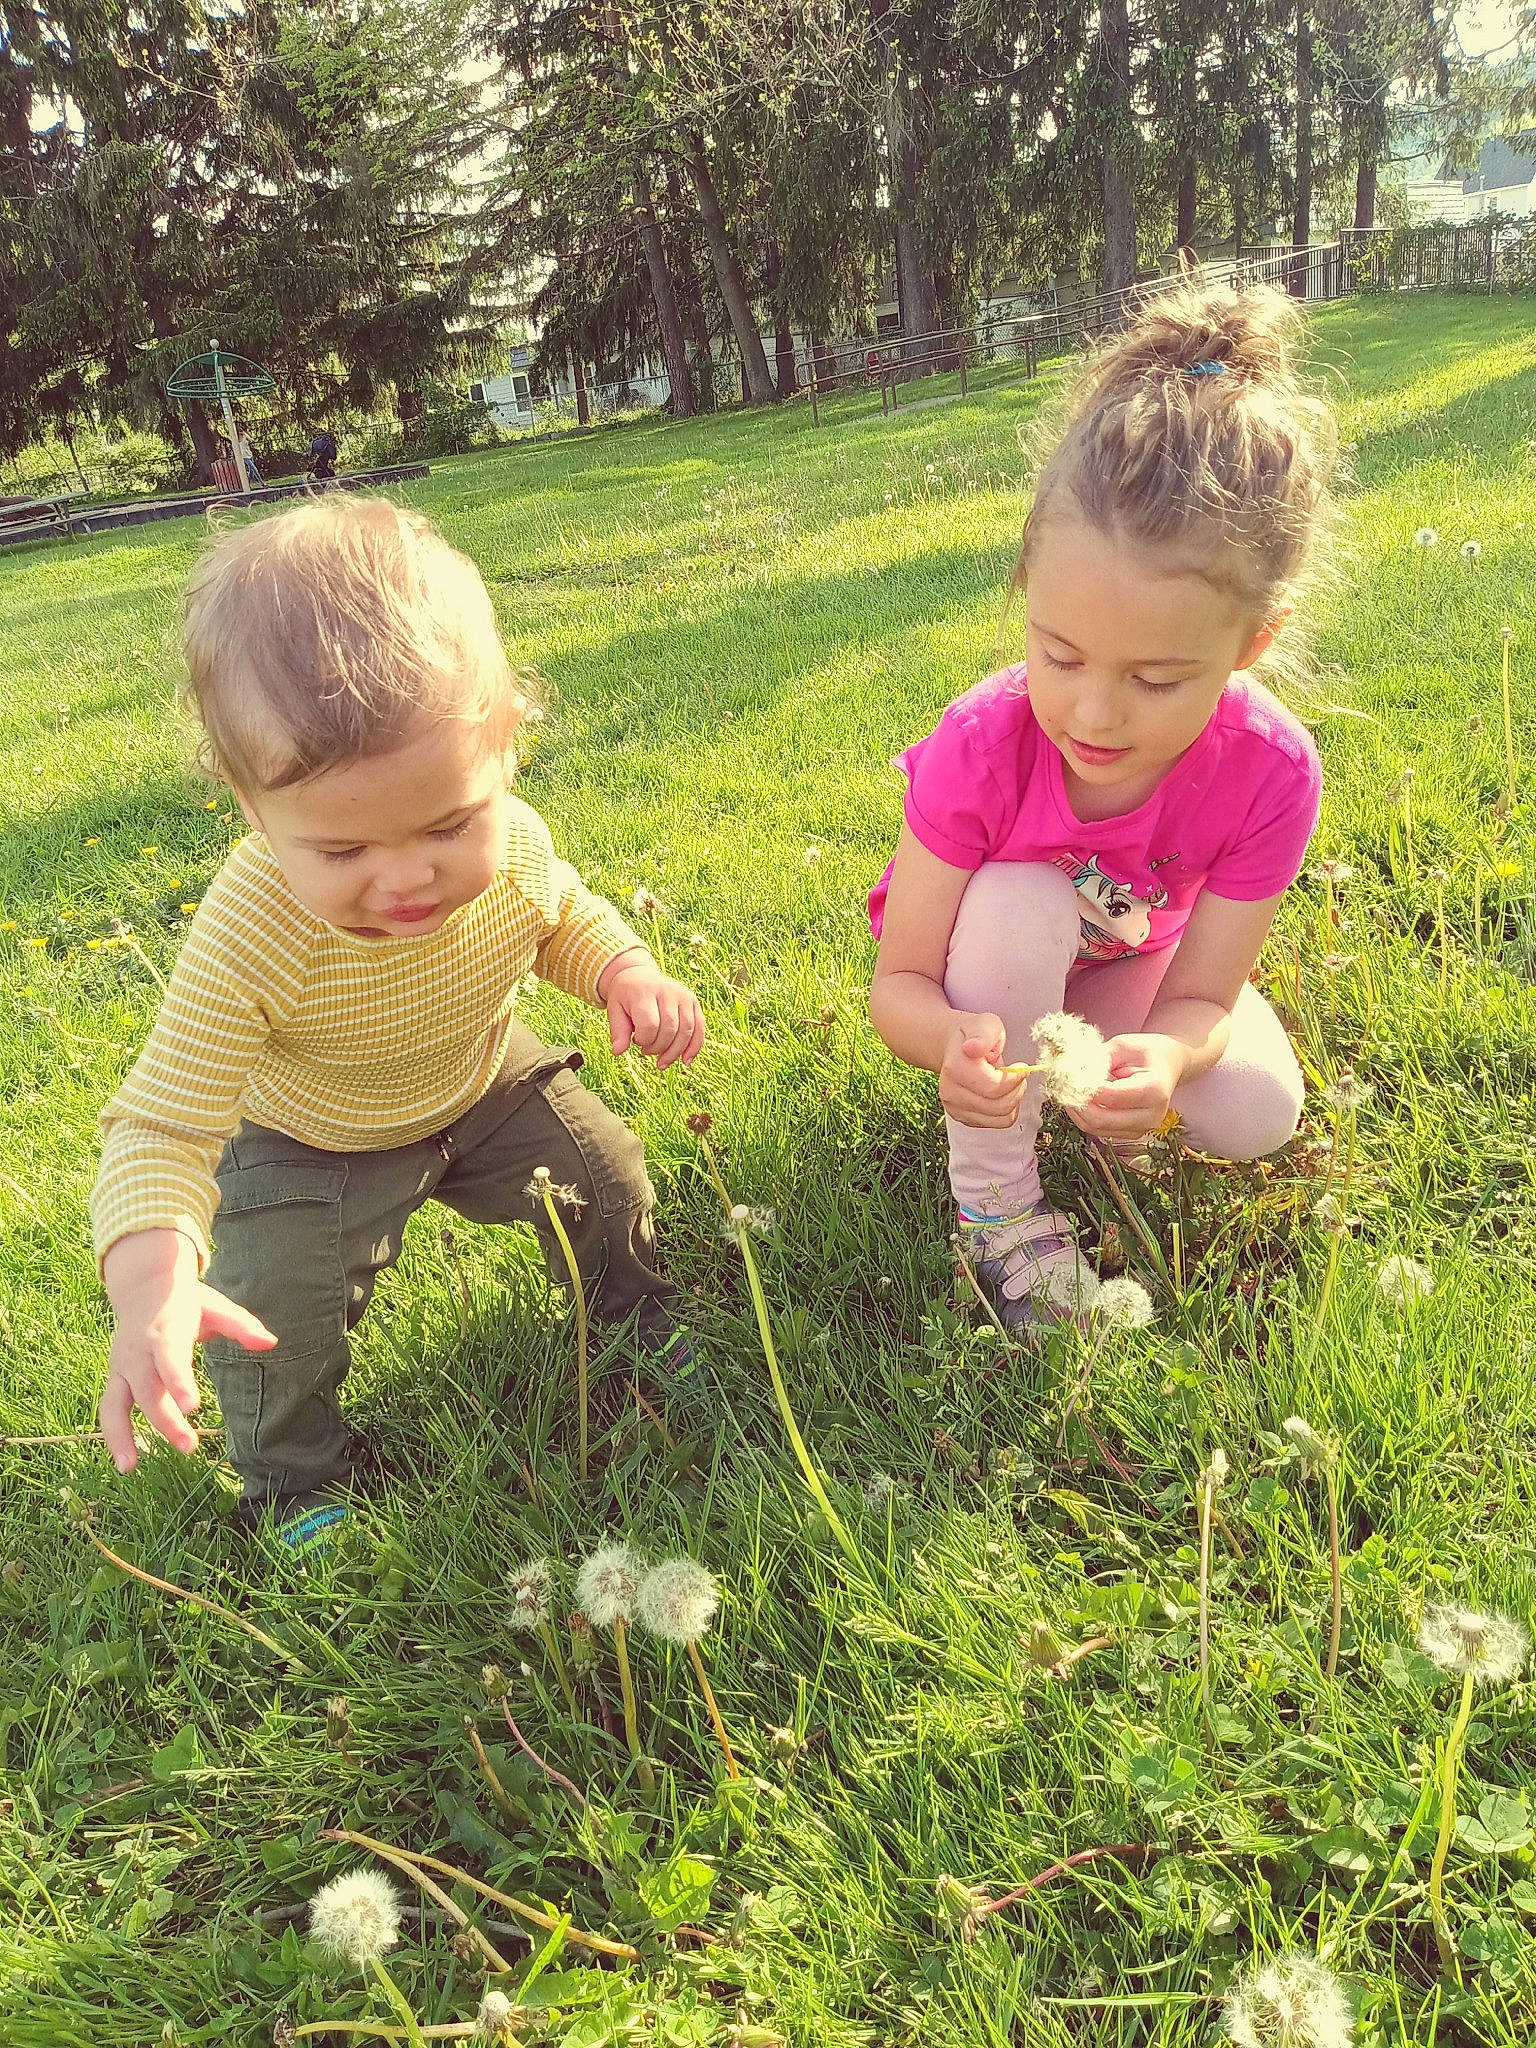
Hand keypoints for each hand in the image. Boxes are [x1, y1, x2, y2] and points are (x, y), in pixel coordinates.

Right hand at [99, 1229, 277, 1473]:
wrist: (143, 1286)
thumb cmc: (188, 1302)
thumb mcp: (216, 1307)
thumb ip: (241, 1326)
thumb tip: (270, 1343)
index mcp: (165, 1332)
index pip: (170, 1358)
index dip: (179, 1382)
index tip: (192, 1407)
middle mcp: (138, 1351)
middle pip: (147, 1390)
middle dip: (165, 1420)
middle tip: (189, 1446)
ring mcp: (122, 1366)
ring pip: (116, 1404)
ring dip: (121, 1435)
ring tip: (130, 1468)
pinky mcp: (115, 1377)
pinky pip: (110, 1408)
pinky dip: (114, 1435)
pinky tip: (126, 1463)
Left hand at [600, 953, 705, 1068]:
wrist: (638, 976)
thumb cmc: (625, 997)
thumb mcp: (615, 1010)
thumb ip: (617, 1031)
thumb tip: (618, 1052)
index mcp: (645, 993)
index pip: (649, 1025)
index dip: (643, 1040)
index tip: (635, 1040)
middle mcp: (667, 991)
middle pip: (670, 1029)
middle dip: (658, 1048)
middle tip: (645, 1051)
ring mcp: (683, 995)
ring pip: (686, 1031)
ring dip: (675, 1053)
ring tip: (662, 1063)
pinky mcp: (693, 1001)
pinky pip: (699, 1027)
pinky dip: (694, 1047)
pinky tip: (685, 1060)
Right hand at [937, 1011, 1027, 1128]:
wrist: (955, 1047)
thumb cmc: (974, 1035)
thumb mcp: (985, 1024)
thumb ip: (983, 1036)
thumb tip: (972, 1048)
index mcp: (955, 1069)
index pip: (994, 1088)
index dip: (1015, 1079)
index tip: (1021, 1066)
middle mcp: (951, 1093)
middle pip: (999, 1106)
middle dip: (1017, 1090)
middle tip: (1018, 1074)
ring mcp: (955, 1109)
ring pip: (1001, 1118)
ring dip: (1013, 1100)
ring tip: (1009, 1082)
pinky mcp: (963, 1119)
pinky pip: (997, 1123)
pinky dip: (1006, 1109)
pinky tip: (1001, 1092)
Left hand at [1069, 1033, 1187, 1139]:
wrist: (1168, 1065)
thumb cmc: (1148, 1052)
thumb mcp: (1125, 1044)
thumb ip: (1100, 1058)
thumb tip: (1074, 1071)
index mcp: (1154, 1090)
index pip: (1111, 1096)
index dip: (1085, 1088)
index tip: (1068, 1075)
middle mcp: (1151, 1115)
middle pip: (1101, 1120)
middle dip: (1076, 1103)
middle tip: (1061, 1086)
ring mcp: (1142, 1128)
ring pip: (1096, 1129)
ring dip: (1077, 1112)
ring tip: (1067, 1091)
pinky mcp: (1131, 1133)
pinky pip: (1099, 1131)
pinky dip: (1084, 1117)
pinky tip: (1078, 1100)